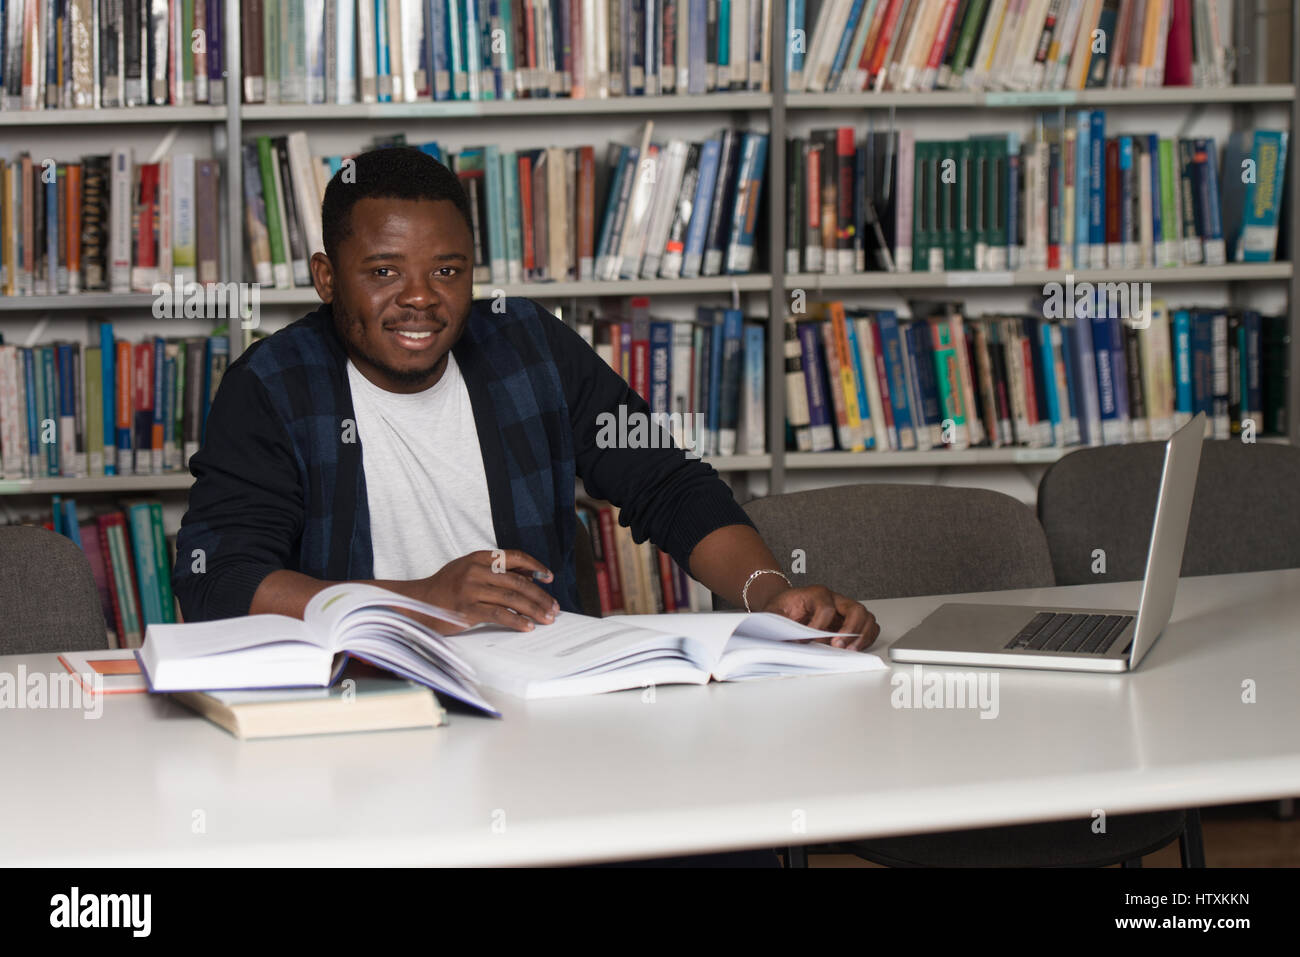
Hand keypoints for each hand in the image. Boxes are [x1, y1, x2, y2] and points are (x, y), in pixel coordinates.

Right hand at [415, 549, 558, 632]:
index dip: (535, 566)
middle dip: (540, 596)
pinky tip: (528, 627)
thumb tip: (530, 575)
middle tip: (554, 607)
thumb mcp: (469, 570)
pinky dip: (517, 621)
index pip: (515, 556)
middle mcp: (475, 570)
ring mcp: (470, 589)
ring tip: (547, 619)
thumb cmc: (447, 586)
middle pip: (518, 582)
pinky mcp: (467, 609)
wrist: (417, 602)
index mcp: (479, 557)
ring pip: (512, 599)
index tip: (549, 578)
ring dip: (534, 610)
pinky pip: (499, 615)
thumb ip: (497, 571)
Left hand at [759, 585, 880, 651]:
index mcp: (817, 594)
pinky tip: (855, 648)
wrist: (788, 605)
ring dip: (862, 636)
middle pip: (855, 609)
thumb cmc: (784, 607)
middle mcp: (836, 599)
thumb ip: (777, 622)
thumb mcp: (774, 612)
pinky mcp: (851, 620)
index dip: (819, 626)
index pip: (826, 608)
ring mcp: (845, 609)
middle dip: (849, 630)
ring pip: (866, 617)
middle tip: (838, 646)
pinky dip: (866, 638)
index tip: (809, 640)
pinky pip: (869, 627)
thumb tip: (784, 639)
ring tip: (850, 650)